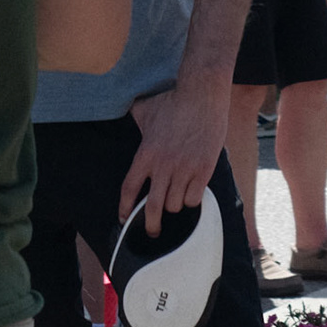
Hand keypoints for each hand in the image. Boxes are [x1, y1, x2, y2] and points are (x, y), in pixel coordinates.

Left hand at [121, 76, 231, 236]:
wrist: (202, 94)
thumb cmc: (174, 99)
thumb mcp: (146, 108)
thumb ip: (134, 116)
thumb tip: (125, 109)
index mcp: (146, 154)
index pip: (129, 188)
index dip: (125, 208)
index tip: (124, 218)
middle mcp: (163, 165)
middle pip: (153, 208)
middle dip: (151, 226)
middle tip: (152, 232)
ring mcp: (184, 169)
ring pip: (175, 205)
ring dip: (174, 206)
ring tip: (176, 199)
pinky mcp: (203, 170)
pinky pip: (194, 199)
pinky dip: (192, 200)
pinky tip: (192, 193)